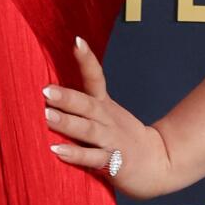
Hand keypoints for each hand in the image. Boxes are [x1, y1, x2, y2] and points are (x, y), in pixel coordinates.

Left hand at [42, 36, 178, 199]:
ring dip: (68, 123)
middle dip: (67, 96)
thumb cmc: (122, 138)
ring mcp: (111, 141)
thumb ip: (81, 105)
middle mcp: (107, 120)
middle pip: (87, 104)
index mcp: (104, 106)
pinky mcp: (113, 163)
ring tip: (48, 116)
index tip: (77, 41)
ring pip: (89, 130)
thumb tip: (48, 90)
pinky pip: (93, 158)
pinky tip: (57, 150)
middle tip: (45, 90)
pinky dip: (76, 154)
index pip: (96, 79)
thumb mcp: (106, 115)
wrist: (159, 162)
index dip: (87, 60)